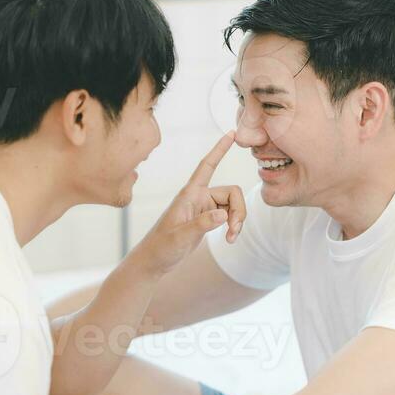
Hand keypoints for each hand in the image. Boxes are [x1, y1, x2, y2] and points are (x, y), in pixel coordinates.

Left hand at [134, 132, 245, 275]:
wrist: (155, 262)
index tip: (232, 133)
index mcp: (189, 194)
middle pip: (232, 192)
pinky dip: (233, 226)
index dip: (219, 149)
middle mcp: (199, 197)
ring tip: (231, 238)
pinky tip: (229, 239)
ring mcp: (205, 208)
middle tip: (233, 231)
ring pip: (233, 205)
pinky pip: (229, 215)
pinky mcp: (208, 219)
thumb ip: (202, 225)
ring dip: (237, 221)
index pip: (207, 165)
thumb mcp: (180, 237)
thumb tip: (224, 214)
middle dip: (239, 211)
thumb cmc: (161, 247)